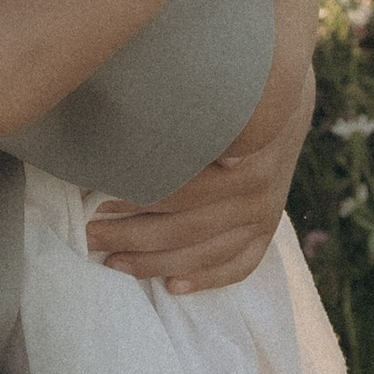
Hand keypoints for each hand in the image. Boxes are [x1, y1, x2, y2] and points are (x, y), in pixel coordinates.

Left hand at [85, 56, 314, 292]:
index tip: (95, 199)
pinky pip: (240, 264)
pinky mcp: (268, 228)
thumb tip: (160, 137)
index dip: (135, 199)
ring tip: (112, 261)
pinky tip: (173, 286)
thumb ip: (196, 112)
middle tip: (89, 233)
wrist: (284, 94)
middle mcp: (258, 195)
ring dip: (155, 262)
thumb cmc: (235, 87)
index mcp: (244, 161)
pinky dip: (207, 278)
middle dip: (130, 235)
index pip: (180, 192)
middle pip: (185, 229)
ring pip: (206, 254)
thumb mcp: (218, 89)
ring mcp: (265, 215)